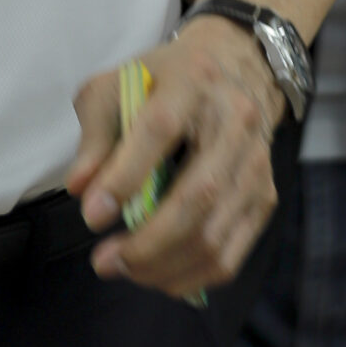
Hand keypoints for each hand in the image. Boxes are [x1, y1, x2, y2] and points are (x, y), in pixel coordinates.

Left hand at [68, 18, 284, 297]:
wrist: (234, 69)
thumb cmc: (163, 80)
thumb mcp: (118, 85)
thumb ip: (97, 133)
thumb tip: (81, 189)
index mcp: (191, 81)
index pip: (159, 130)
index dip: (124, 176)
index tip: (92, 215)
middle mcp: (233, 121)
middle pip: (196, 196)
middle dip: (146, 242)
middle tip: (104, 261)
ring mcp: (255, 163)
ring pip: (214, 234)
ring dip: (164, 266)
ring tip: (123, 269)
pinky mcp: (264, 197)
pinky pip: (230, 254)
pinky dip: (191, 276)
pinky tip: (158, 276)